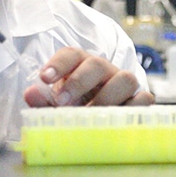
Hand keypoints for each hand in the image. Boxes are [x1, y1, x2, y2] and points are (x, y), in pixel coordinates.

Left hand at [23, 47, 154, 107]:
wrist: (103, 120)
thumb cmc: (78, 108)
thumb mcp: (57, 105)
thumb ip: (44, 101)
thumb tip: (30, 94)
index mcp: (81, 66)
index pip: (71, 55)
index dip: (58, 64)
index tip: (44, 78)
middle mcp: (105, 71)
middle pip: (98, 64)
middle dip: (79, 81)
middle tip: (62, 101)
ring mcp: (124, 84)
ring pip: (125, 79)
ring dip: (106, 97)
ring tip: (90, 115)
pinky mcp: (140, 99)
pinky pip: (144, 99)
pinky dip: (132, 109)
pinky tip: (116, 121)